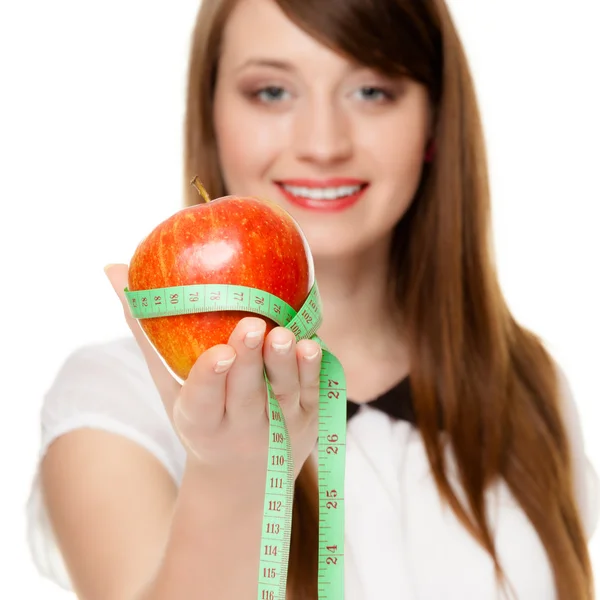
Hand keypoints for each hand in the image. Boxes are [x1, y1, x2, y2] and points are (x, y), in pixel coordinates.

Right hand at [104, 264, 321, 480]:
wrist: (245, 474)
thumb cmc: (202, 414)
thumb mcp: (170, 383)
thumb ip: (146, 330)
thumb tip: (112, 268)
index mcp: (200, 423)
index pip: (203, 401)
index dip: (210, 378)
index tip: (217, 352)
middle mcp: (240, 429)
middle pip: (245, 394)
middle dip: (247, 362)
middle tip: (251, 325)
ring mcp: (278, 426)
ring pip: (281, 394)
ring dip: (283, 364)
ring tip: (282, 334)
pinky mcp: (307, 419)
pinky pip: (311, 393)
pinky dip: (311, 371)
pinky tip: (310, 344)